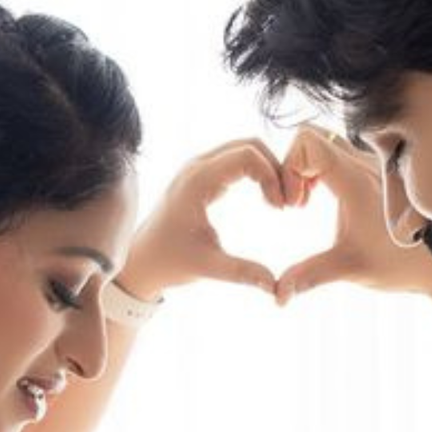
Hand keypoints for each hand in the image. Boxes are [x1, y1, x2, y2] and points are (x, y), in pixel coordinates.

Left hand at [119, 140, 288, 301]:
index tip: (282, 209)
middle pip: (250, 144)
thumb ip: (242, 272)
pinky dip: (259, 172)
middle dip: (276, 168)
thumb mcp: (207, 267)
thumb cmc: (169, 262)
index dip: (273, 176)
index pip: (247, 155)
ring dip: (269, 169)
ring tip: (281, 202)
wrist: (142, 260)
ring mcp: (200, 168)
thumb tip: (275, 286)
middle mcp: (198, 166)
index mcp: (197, 181)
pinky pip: (238, 160)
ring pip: (246, 149)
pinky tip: (268, 200)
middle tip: (289, 203)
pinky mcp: (204, 175)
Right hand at [275, 125, 431, 305]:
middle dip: (294, 165)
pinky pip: (338, 150)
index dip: (289, 168)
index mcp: (356, 179)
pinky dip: (320, 167)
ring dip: (307, 166)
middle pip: (312, 134)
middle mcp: (365, 163)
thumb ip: (310, 276)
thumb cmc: (400, 266)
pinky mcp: (374, 170)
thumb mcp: (350, 270)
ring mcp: (371, 164)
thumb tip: (279, 295)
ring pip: (325, 140)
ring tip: (307, 200)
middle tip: (297, 202)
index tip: (293, 206)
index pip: (308, 143)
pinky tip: (322, 196)